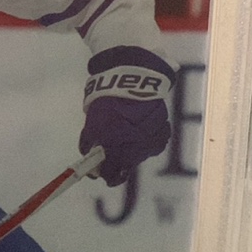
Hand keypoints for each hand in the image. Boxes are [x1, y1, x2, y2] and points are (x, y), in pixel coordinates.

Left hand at [80, 45, 173, 186]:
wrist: (133, 77)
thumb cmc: (107, 98)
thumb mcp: (93, 119)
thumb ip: (91, 140)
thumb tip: (89, 154)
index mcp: (115, 146)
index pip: (110, 171)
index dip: (104, 174)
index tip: (100, 173)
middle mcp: (134, 147)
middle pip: (126, 165)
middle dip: (118, 163)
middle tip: (112, 156)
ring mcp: (150, 140)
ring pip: (140, 155)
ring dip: (132, 151)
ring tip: (126, 139)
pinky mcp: (162, 131)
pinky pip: (154, 143)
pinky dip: (147, 141)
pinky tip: (141, 132)